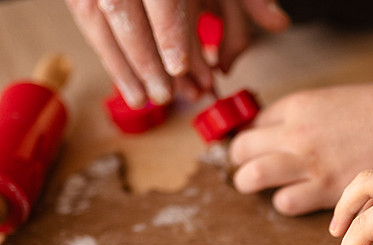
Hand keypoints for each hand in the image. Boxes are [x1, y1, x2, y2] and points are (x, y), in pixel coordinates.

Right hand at [65, 0, 289, 106]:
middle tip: (164, 96)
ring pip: (93, 15)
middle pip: (121, 9)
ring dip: (119, 63)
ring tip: (143, 100)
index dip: (168, 31)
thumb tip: (279, 23)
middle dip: (143, 57)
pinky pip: (85, 18)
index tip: (178, 66)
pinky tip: (128, 84)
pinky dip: (106, 53)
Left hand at [228, 83, 372, 214]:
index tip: (255, 148)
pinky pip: (285, 203)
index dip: (250, 139)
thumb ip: (297, 116)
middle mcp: (298, 133)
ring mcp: (311, 163)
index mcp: (298, 105)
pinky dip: (286, 202)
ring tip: (265, 185)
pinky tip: (299, 195)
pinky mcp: (328, 190)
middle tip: (250, 167)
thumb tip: (265, 133)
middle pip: (240, 150)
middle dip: (240, 161)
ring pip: (252, 177)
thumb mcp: (328, 99)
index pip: (250, 125)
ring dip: (252, 183)